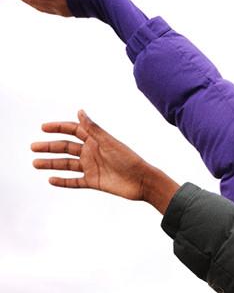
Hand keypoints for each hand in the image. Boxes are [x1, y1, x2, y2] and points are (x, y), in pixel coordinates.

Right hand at [32, 110, 178, 212]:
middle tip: (33, 147)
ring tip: (35, 163)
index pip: (72, 130)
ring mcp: (91, 167)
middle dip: (49, 147)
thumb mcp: (109, 143)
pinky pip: (75, 181)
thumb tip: (80, 111)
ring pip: (67, 165)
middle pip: (65, 147)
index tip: (43, 128)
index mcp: (95, 140)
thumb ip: (93, 129)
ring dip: (51, 163)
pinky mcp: (94, 182)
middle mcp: (91, 152)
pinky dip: (63, 181)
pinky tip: (51, 180)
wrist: (143, 181)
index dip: (58, 128)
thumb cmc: (129, 160)